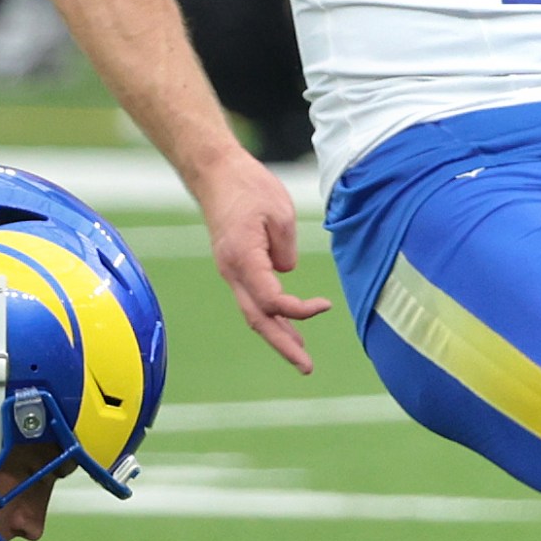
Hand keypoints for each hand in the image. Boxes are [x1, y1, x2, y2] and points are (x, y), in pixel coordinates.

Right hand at [188, 147, 331, 371]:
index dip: (299, 310)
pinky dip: (271, 315)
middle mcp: (233, 271)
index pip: (272, 300)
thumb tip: (286, 272)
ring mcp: (231, 271)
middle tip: (307, 367)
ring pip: (254, 312)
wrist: (215, 172)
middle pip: (258, 319)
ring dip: (278, 334)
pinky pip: (253, 299)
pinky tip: (287, 325)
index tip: (325, 305)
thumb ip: (285, 249)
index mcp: (243, 259)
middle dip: (284, 346)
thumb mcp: (279, 213)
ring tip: (301, 356)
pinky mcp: (235, 266)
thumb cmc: (249, 187)